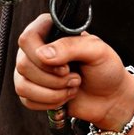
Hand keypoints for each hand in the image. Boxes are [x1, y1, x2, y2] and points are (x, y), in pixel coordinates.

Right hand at [13, 14, 133, 130]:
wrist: (111, 97)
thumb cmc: (106, 69)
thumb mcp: (96, 50)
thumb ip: (70, 46)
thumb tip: (43, 54)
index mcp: (49, 31)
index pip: (27, 39)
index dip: (42, 57)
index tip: (66, 66)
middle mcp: (36, 49)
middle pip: (23, 65)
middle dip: (54, 79)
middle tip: (75, 78)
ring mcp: (32, 71)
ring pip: (22, 85)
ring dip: (53, 93)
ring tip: (72, 87)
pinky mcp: (32, 92)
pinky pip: (27, 100)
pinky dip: (49, 103)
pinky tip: (65, 97)